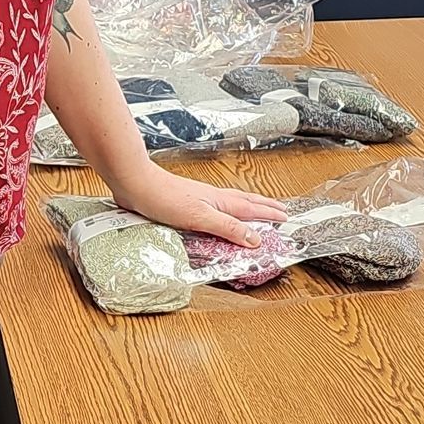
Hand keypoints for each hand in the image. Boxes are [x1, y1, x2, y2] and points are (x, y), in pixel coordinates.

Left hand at [106, 164, 287, 247]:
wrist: (137, 184)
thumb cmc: (165, 198)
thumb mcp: (201, 217)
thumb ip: (228, 228)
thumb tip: (254, 239)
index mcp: (221, 201)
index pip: (252, 209)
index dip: (270, 214)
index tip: (286, 218)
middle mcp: (214, 198)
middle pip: (246, 202)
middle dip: (265, 207)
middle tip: (281, 210)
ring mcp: (201, 199)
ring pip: (232, 203)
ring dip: (248, 207)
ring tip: (258, 210)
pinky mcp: (187, 203)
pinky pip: (216, 208)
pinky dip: (227, 211)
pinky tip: (220, 214)